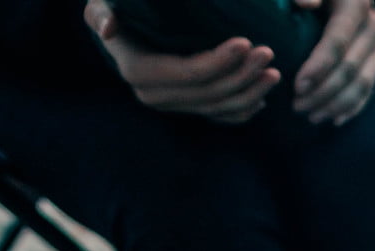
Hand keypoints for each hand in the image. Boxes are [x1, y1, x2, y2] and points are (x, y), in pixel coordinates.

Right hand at [85, 0, 279, 121]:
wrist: (117, 21)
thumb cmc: (113, 4)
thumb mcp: (100, 3)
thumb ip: (101, 12)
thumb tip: (108, 27)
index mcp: (140, 72)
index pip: (189, 73)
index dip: (220, 62)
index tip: (246, 42)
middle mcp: (155, 96)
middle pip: (208, 94)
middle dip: (242, 77)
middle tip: (269, 54)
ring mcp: (172, 105)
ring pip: (217, 108)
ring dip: (249, 93)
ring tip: (274, 73)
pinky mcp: (185, 107)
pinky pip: (218, 116)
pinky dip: (241, 110)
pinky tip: (261, 98)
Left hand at [293, 0, 374, 124]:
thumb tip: (305, 3)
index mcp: (356, 5)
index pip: (337, 43)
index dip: (317, 68)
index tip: (297, 86)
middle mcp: (373, 25)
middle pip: (349, 69)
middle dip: (322, 92)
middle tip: (297, 106)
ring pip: (360, 84)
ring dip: (335, 105)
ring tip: (310, 116)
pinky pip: (368, 90)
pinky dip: (352, 108)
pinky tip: (334, 120)